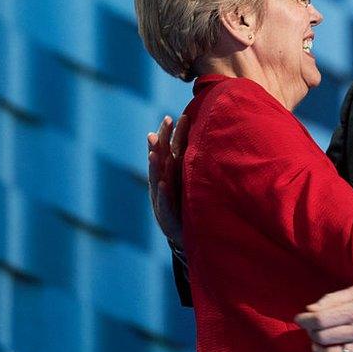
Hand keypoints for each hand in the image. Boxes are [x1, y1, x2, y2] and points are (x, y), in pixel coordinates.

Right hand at [146, 114, 189, 245]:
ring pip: (157, 178)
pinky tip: (163, 183)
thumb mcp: (186, 181)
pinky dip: (163, 192)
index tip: (173, 117)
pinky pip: (164, 202)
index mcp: (169, 173)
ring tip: (155, 150)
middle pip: (161, 159)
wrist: (182, 234)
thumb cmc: (184, 203)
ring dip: (156, 163)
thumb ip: (186, 161)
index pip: (168, 150)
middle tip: (164, 124)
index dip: (169, 134)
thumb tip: (197, 138)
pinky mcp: (167, 214)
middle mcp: (163, 182)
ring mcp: (162, 198)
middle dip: (161, 141)